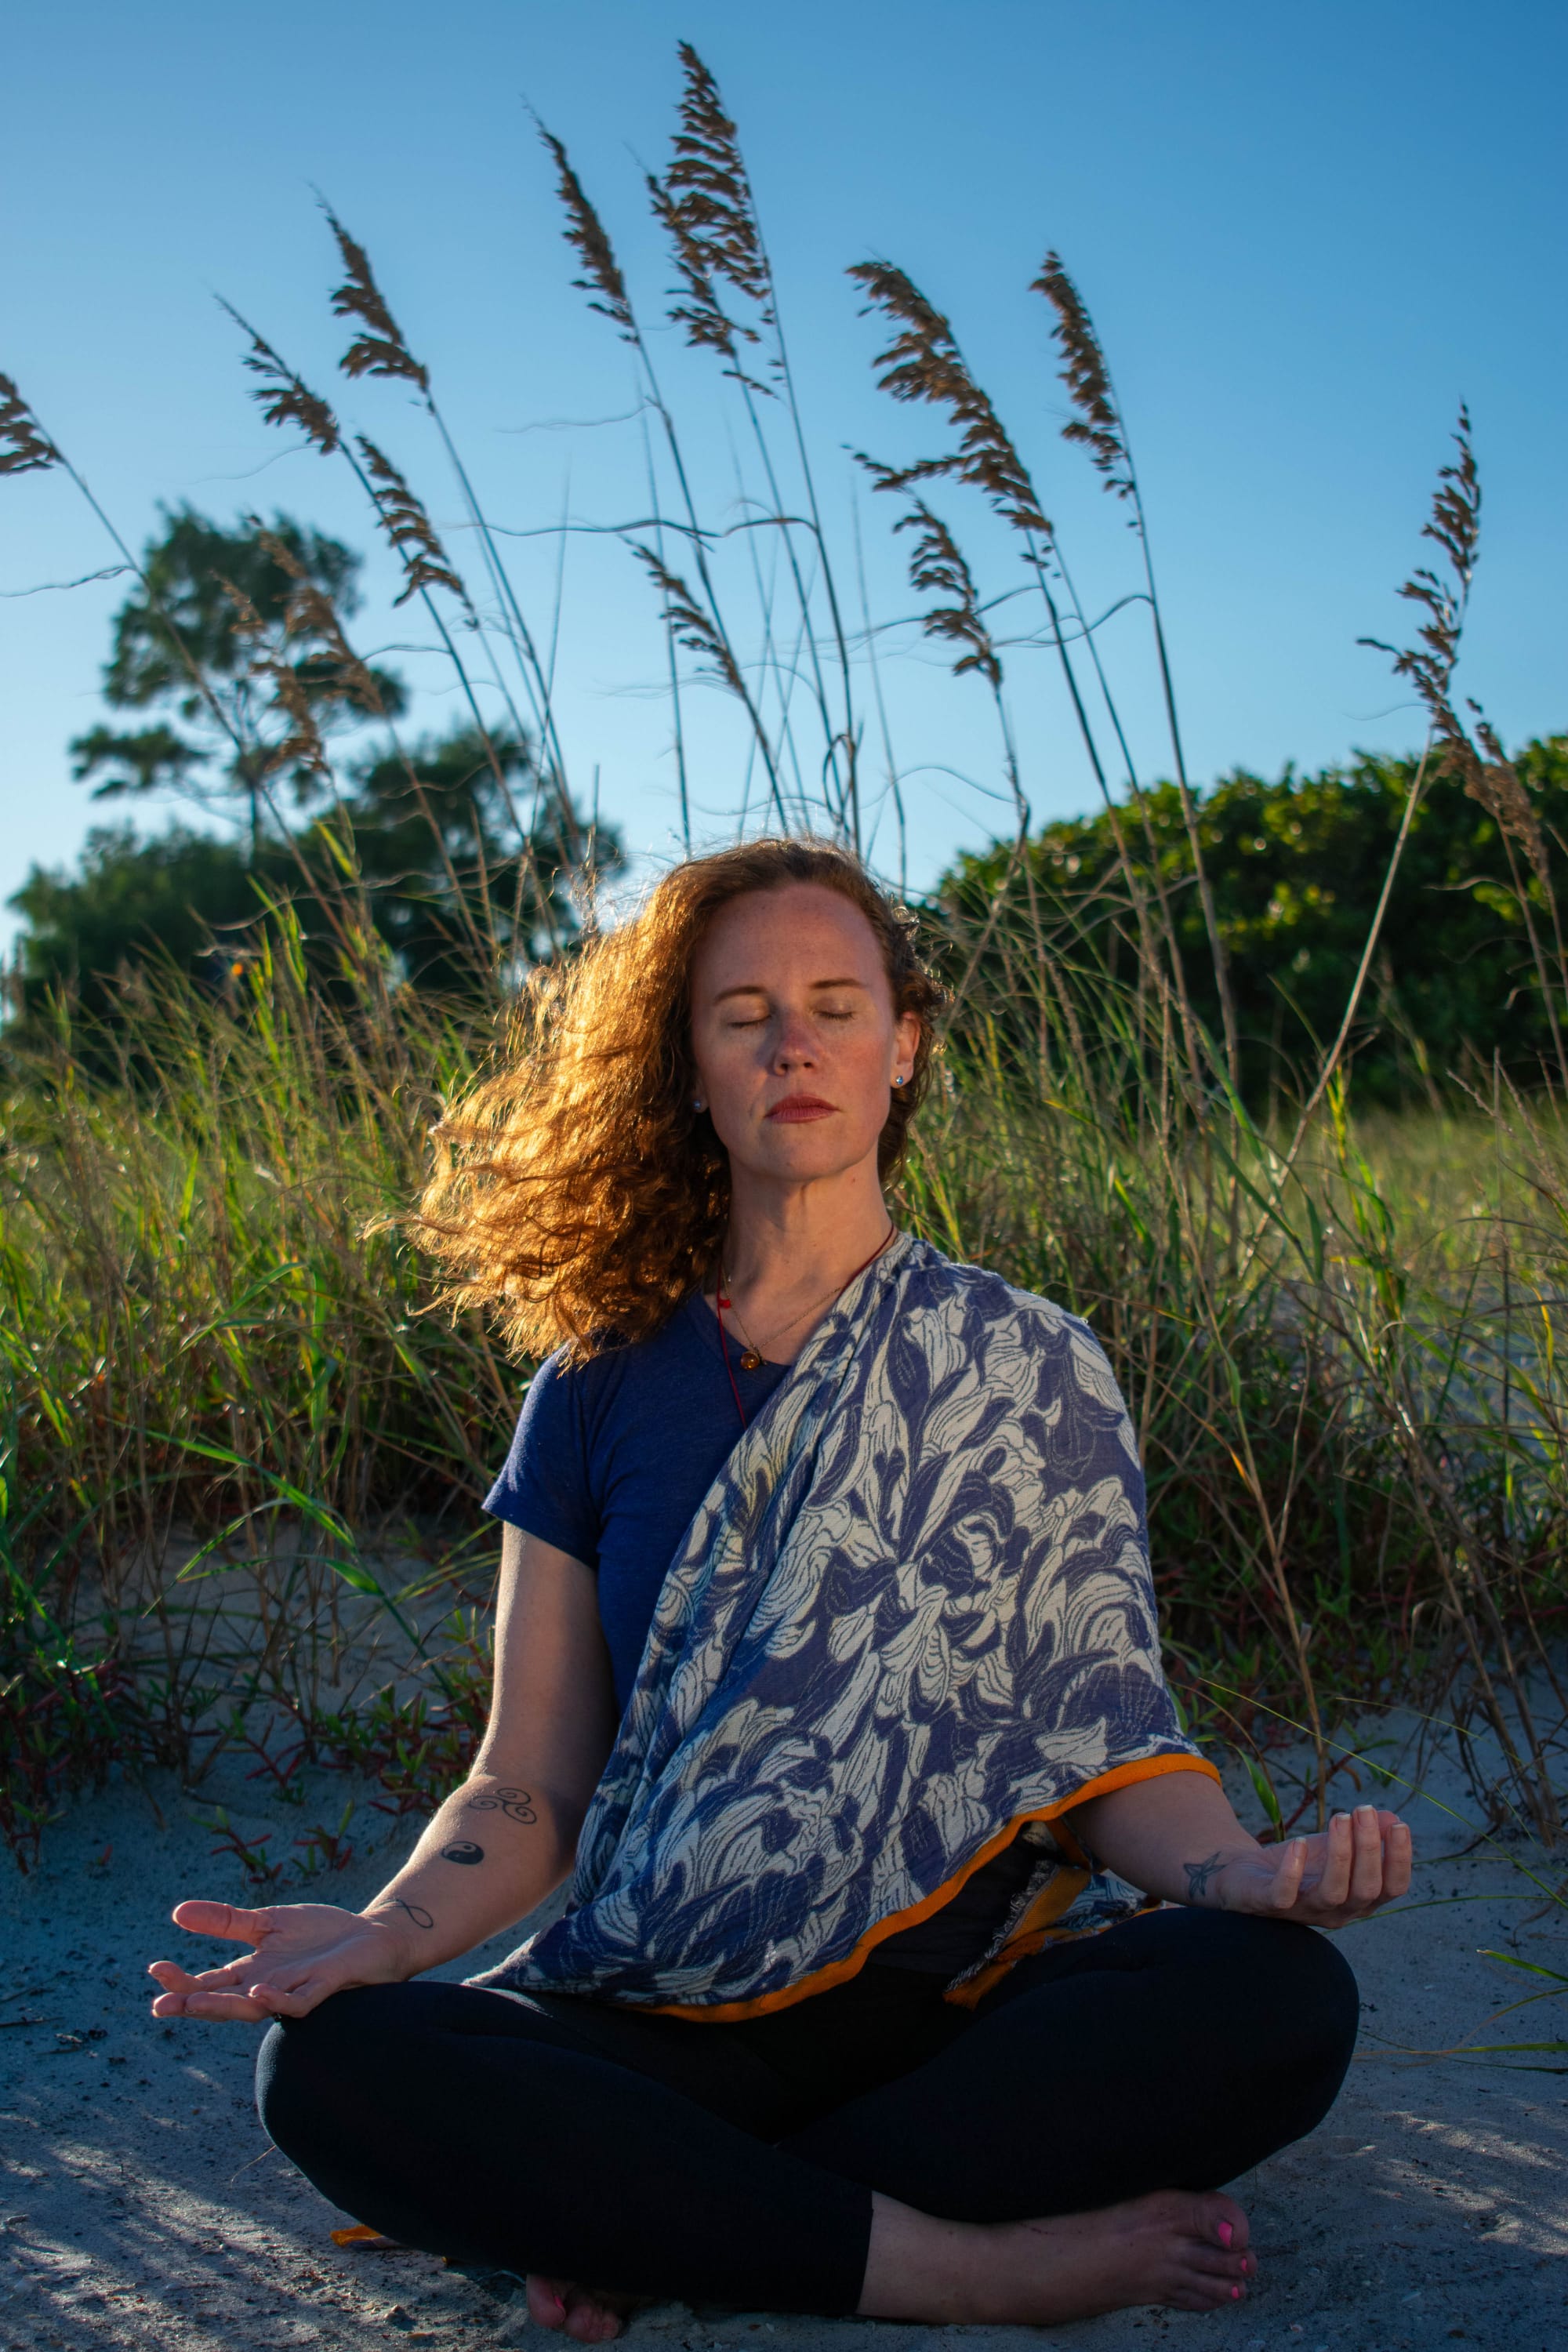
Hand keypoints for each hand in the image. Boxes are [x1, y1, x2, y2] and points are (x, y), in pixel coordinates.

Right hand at [147, 1899, 415, 2023]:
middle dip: (191, 2003)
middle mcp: (268, 1987)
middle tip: (160, 2003)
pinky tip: (259, 1990)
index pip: (209, 1982)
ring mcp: (294, 1990)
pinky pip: (299, 2001)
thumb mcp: (268, 1922)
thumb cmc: (321, 1935)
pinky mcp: (323, 1987)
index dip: (181, 1981)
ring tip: (194, 2001)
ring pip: (255, 2008)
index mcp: (252, 1972)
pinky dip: (278, 1999)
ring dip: (225, 2006)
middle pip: (224, 2001)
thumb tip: (177, 1912)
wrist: (372, 1936)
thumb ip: (227, 1921)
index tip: (153, 1970)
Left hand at [1198, 1805, 1411, 1928]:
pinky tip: (1299, 1843)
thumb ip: (1363, 1835)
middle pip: (1366, 1889)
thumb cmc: (1299, 1862)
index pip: (1391, 1889)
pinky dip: (1293, 1871)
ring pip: (1332, 1892)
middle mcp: (1337, 1912)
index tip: (1400, 1825)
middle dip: (1370, 1848)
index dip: (1399, 1860)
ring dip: (1340, 1854)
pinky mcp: (1269, 1905)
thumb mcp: (1334, 1845)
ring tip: (1339, 1817)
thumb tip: (1391, 1818)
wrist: (1245, 1875)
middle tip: (1364, 1810)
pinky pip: (1284, 1895)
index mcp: (1359, 1900)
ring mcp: (1304, 1911)